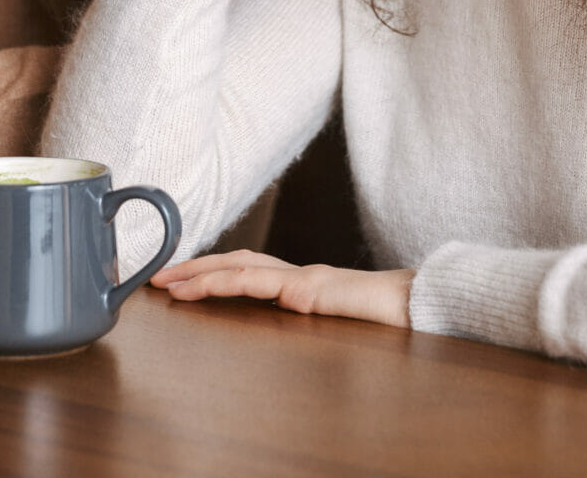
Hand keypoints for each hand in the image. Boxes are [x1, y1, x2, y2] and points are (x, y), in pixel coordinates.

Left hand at [152, 250, 413, 328]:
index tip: (178, 281)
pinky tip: (210, 289)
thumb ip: (318, 315)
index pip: (249, 270)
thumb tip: (290, 310)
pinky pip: (266, 284)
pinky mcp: (317, 291)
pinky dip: (234, 283)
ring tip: (172, 283)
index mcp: (306, 285)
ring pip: (246, 269)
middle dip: (196, 268)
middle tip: (158, 278)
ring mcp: (311, 281)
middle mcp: (304, 277)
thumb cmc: (391, 321)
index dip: (212, 271)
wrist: (427, 311)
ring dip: (205, 274)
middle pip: (239, 263)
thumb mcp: (343, 323)